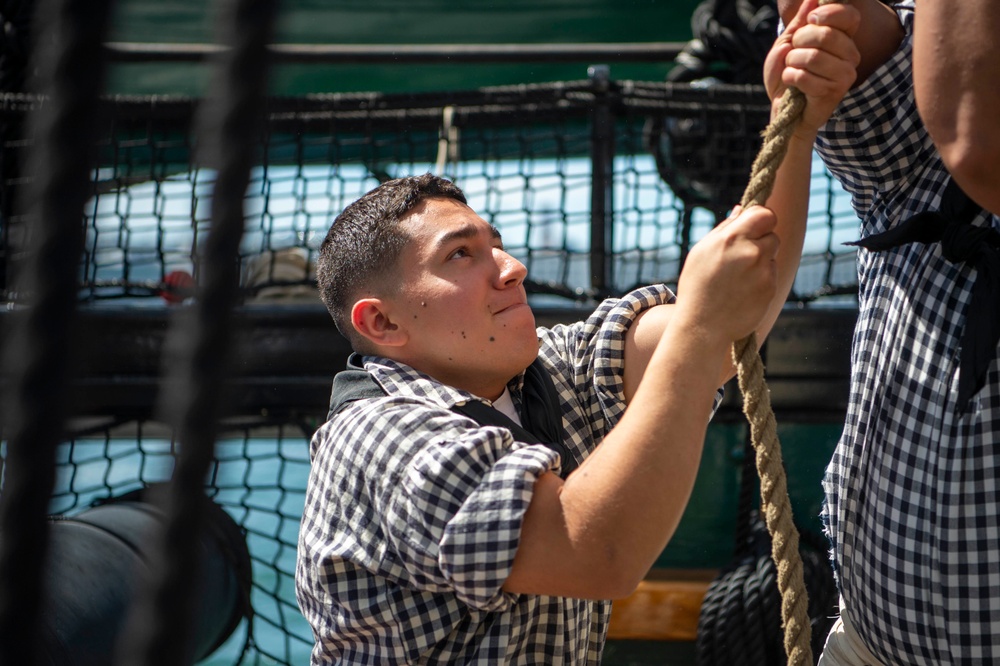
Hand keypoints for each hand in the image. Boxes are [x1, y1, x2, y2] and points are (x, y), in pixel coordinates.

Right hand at [674, 205, 779, 343]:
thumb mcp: (701, 253)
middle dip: (762, 241)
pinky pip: (772, 274)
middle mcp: (750, 252)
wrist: (702, 327)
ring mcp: (762, 271)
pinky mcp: (770, 288)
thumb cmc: (697, 287)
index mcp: (730, 238)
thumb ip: (724, 229)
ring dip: (762, 260)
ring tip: (739, 276)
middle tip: (743, 256)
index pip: (764, 214)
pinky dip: (762, 279)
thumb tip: (741, 211)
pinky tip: (743, 290)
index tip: (754, 226)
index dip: (761, 218)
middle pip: (772, 234)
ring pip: (773, 255)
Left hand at [764, 0, 860, 136]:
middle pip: (826, 35)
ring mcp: (846, 74)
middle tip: (793, 52)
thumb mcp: (788, 44)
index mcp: (843, 38)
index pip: (849, 16)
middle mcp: (850, 54)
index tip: (811, 19)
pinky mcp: (835, 92)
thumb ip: (799, 23)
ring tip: (791, 69)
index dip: (828, 13)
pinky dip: (789, 77)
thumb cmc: (787, 74)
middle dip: (799, 41)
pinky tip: (792, 83)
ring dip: (792, 62)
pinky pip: (805, 76)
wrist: (783, 109)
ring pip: (813, 57)